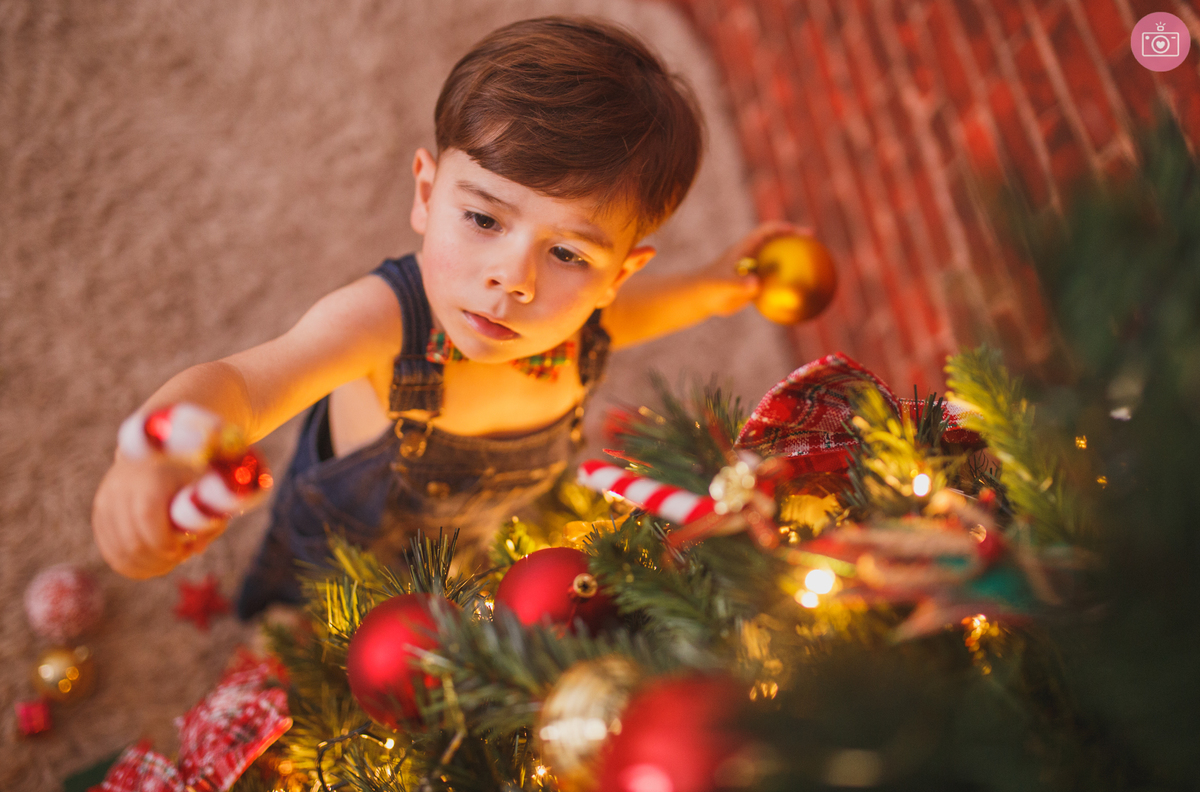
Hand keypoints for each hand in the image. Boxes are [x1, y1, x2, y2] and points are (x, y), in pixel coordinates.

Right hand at [91, 450, 225, 578]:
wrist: (164, 449)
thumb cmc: (195, 470)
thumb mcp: (210, 485)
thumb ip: (210, 515)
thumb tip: (196, 548)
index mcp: (151, 473)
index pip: (147, 517)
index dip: (164, 544)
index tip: (184, 550)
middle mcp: (121, 485)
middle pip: (132, 542)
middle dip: (160, 560)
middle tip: (181, 556)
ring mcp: (105, 499)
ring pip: (119, 553)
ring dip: (147, 566)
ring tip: (170, 560)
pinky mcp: (100, 512)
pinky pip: (111, 552)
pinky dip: (132, 565)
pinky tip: (153, 563)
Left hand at [702, 220, 812, 315]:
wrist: (702, 298)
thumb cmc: (710, 287)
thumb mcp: (723, 285)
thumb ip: (739, 284)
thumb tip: (756, 285)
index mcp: (746, 248)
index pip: (767, 232)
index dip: (785, 229)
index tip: (802, 233)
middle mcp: (753, 255)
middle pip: (779, 244)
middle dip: (797, 242)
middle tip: (817, 246)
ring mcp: (755, 269)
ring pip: (779, 264)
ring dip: (796, 265)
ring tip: (817, 269)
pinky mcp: (756, 284)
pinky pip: (776, 284)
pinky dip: (788, 288)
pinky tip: (801, 299)